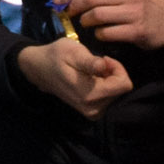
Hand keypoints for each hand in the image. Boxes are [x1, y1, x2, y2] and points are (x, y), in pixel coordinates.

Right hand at [19, 33, 133, 115]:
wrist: (39, 69)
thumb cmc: (56, 56)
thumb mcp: (71, 51)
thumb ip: (88, 61)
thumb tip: (103, 67)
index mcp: (90, 94)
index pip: (124, 85)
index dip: (117, 68)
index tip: (103, 59)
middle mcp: (93, 109)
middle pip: (121, 89)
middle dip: (112, 73)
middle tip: (95, 63)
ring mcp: (92, 113)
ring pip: (116, 94)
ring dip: (108, 79)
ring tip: (90, 71)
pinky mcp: (92, 113)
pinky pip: (110, 99)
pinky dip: (104, 86)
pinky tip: (90, 79)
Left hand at [56, 0, 163, 51]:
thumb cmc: (140, 3)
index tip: (57, 1)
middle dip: (74, 7)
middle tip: (69, 14)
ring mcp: (133, 12)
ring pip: (96, 15)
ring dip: (85, 21)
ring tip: (84, 24)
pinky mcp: (136, 30)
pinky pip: (108, 32)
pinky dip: (98, 34)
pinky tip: (99, 34)